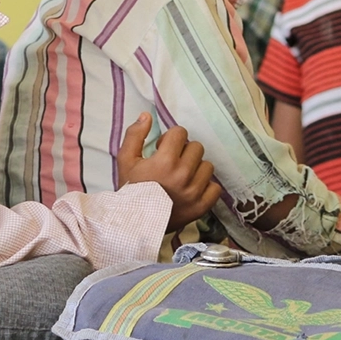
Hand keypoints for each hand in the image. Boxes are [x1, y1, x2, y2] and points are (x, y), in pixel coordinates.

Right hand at [116, 113, 220, 231]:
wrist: (133, 224)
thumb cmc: (130, 190)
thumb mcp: (125, 160)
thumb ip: (135, 135)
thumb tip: (147, 115)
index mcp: (165, 161)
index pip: (180, 133)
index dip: (170, 138)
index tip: (162, 149)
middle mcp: (182, 175)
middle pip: (196, 147)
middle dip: (184, 151)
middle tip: (172, 162)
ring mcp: (194, 192)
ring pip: (207, 166)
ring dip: (196, 168)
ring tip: (182, 176)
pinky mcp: (201, 207)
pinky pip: (215, 188)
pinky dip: (206, 187)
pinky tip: (193, 188)